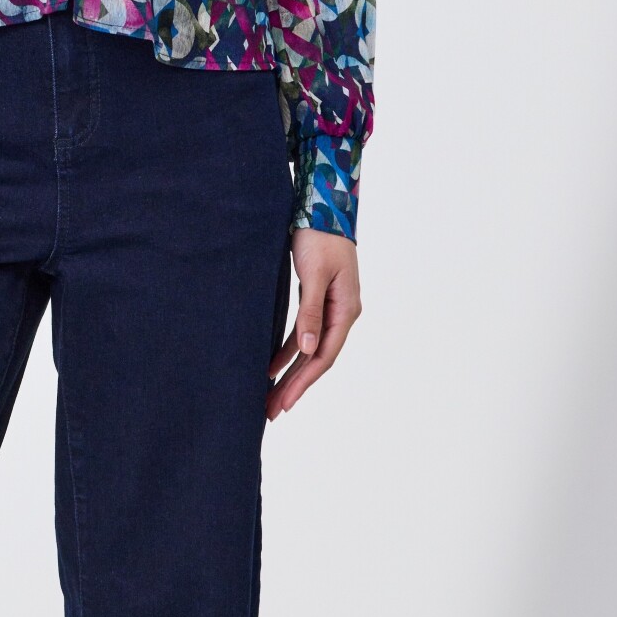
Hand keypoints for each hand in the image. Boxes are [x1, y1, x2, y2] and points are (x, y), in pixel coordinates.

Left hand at [267, 227, 361, 420]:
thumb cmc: (319, 237)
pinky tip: (272, 366)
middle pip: (317, 358)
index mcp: (345, 310)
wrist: (322, 206)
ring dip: (290, 372)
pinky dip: (287, 350)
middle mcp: (341, 313)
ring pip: (309, 349)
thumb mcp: (315, 274)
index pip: (324, 356)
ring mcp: (330, 308)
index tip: (284, 402)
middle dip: (294, 385)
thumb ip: (311, 311)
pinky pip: (302, 333)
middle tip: (271, 411)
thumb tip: (307, 348)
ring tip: (270, 396)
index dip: (303, 381)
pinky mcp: (317, 300)